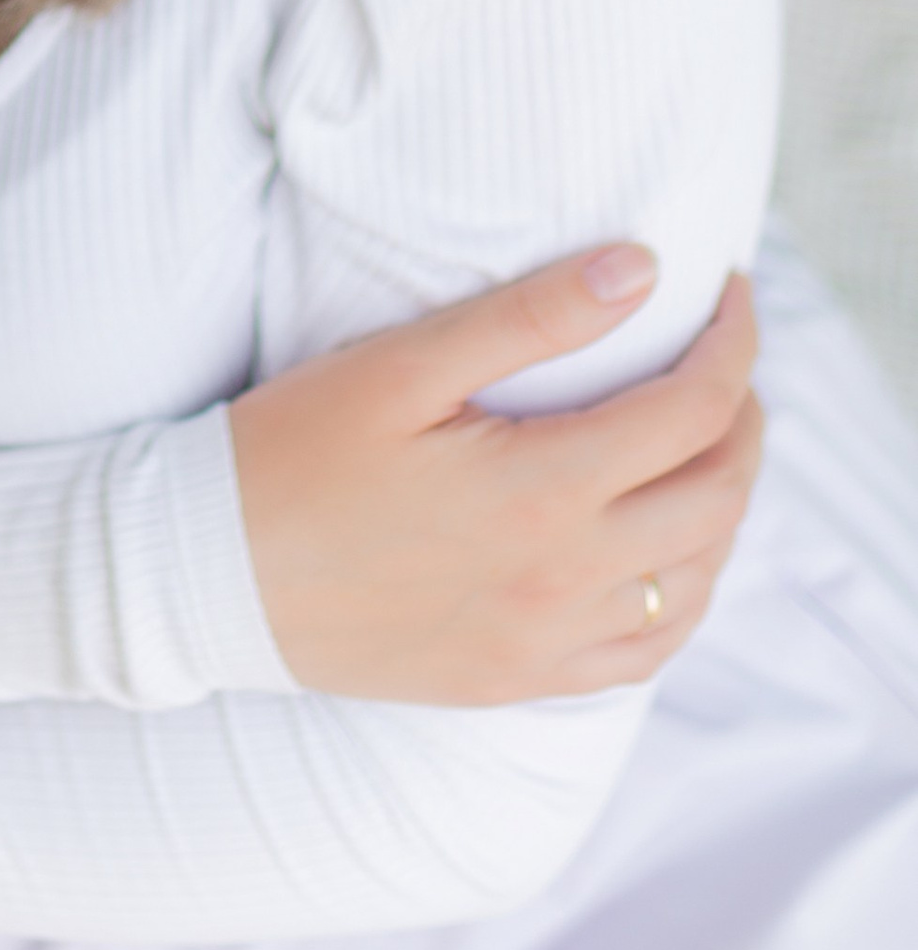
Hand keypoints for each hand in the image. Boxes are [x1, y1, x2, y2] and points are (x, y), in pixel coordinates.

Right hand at [231, 255, 761, 702]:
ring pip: (695, 580)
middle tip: (721, 360)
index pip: (692, 412)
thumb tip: (640, 269)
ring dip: (724, 504)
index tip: (728, 293)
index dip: (730, 343)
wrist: (208, 576)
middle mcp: (564, 578)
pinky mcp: (518, 679)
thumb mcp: (401, 366)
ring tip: (703, 443)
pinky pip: (646, 651)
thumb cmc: (291, 454)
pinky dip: (682, 593)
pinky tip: (666, 551)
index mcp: (541, 490)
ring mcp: (546, 642)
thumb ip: (528, 318)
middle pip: (717, 497)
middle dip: (742, 418)